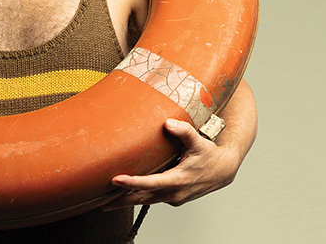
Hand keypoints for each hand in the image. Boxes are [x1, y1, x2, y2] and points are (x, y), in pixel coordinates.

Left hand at [104, 118, 241, 208]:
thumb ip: (184, 131)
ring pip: (146, 201)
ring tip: (107, 203)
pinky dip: (139, 198)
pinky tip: (126, 195)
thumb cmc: (210, 155)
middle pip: (143, 198)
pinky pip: (152, 199)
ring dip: (127, 201)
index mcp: (178, 180)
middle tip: (101, 202)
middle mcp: (174, 193)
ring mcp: (173, 197)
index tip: (116, 180)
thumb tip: (168, 123)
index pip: (150, 183)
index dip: (132, 183)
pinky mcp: (173, 198)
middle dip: (121, 201)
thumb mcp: (199, 142)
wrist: (223, 170)